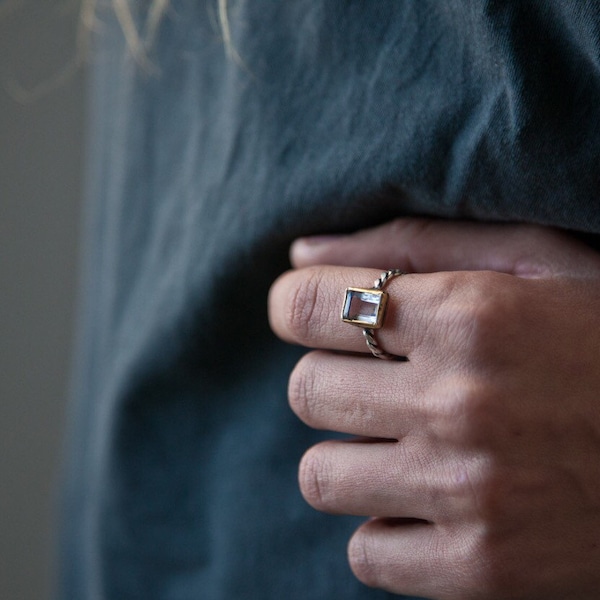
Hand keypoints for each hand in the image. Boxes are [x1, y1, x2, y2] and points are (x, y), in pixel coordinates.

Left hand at [268, 219, 599, 599]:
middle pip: (306, 391)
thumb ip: (407, 244)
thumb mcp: (530, 260)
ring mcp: (469, 496)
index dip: (295, 306)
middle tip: (384, 379)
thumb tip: (298, 257)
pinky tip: (432, 502)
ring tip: (406, 443)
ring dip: (350, 455)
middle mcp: (460, 404)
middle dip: (333, 379)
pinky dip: (386, 527)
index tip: (310, 313)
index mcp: (469, 315)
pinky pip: (366, 552)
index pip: (305, 307)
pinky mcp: (482, 571)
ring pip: (321, 476)